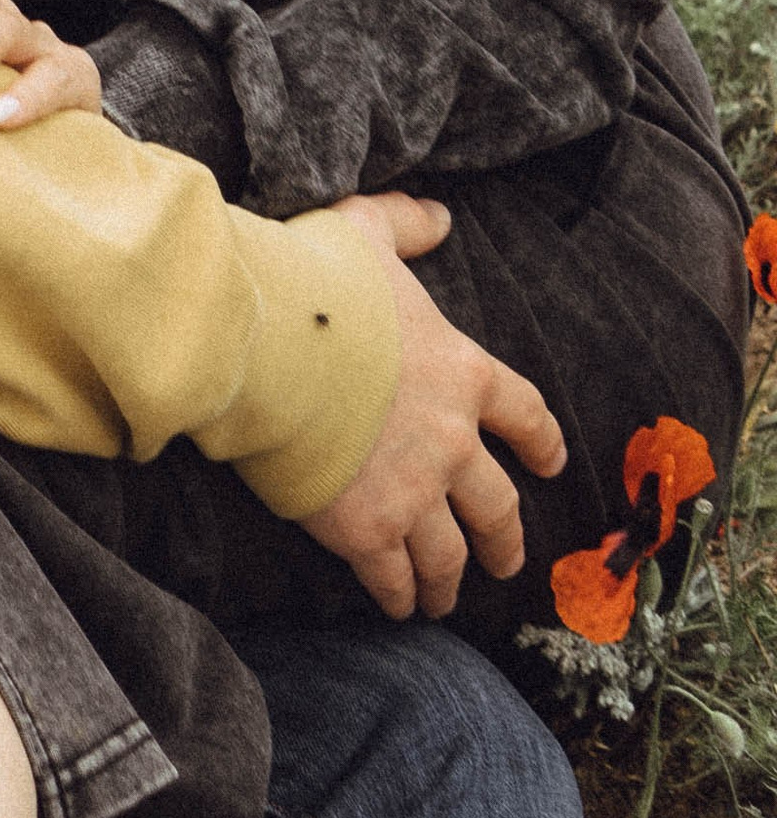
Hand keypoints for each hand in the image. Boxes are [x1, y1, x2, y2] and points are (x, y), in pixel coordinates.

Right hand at [297, 191, 567, 621]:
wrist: (268, 344)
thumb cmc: (315, 282)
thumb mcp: (364, 231)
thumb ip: (405, 222)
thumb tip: (439, 213)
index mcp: (462, 374)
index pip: (523, 414)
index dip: (540, 440)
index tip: (549, 463)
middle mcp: (452, 443)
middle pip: (498, 506)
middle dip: (505, 539)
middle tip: (506, 560)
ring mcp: (412, 492)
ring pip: (449, 555)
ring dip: (449, 580)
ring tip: (441, 599)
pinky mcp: (365, 530)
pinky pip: (392, 577)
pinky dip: (397, 595)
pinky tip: (394, 604)